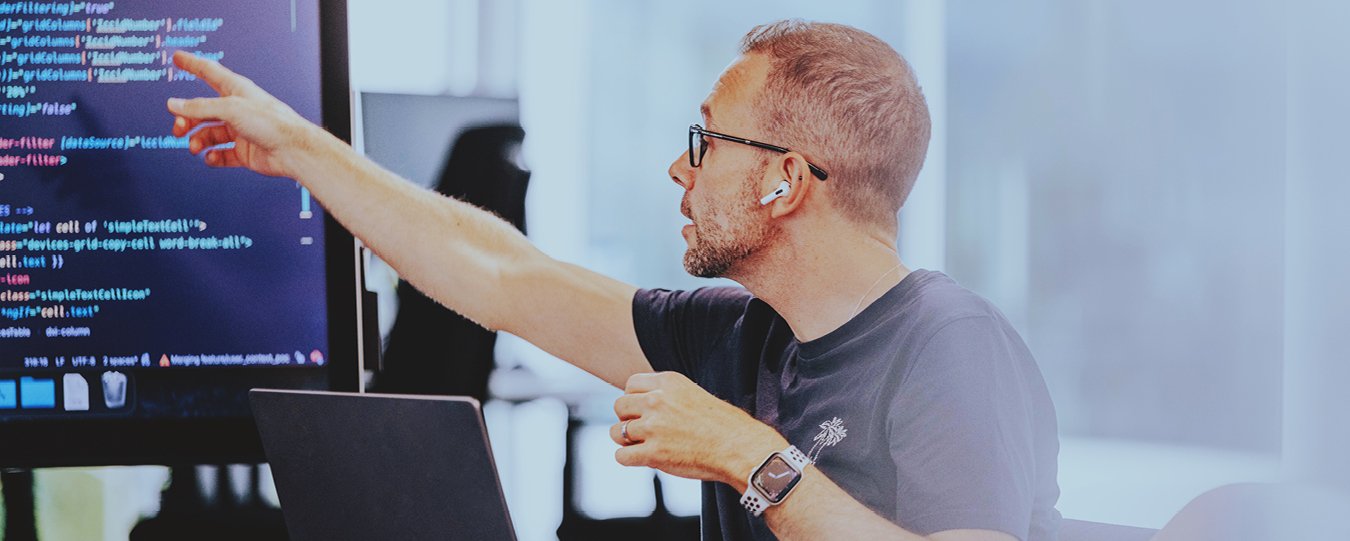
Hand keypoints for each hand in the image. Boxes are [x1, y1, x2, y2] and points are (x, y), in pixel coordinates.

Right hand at [165, 51, 326, 176]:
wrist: (293, 151)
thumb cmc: (272, 123)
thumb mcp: (230, 109)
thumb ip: (199, 107)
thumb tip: (174, 104)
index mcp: (236, 91)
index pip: (209, 72)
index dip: (192, 64)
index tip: (177, 58)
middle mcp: (238, 109)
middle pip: (203, 110)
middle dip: (187, 119)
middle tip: (178, 129)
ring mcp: (241, 131)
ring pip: (209, 134)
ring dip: (198, 140)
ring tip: (195, 147)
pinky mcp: (244, 151)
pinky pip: (221, 154)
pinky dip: (213, 157)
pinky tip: (212, 157)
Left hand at [609, 372, 787, 487]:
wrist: (741, 448)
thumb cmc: (724, 425)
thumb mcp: (694, 394)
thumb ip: (667, 395)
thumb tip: (639, 404)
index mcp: (669, 382)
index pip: (630, 384)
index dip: (634, 399)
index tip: (644, 411)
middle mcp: (657, 400)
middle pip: (619, 406)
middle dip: (628, 419)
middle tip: (643, 430)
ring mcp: (654, 427)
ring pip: (617, 432)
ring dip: (626, 440)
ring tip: (643, 445)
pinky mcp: (653, 453)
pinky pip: (622, 455)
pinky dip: (629, 459)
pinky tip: (643, 459)